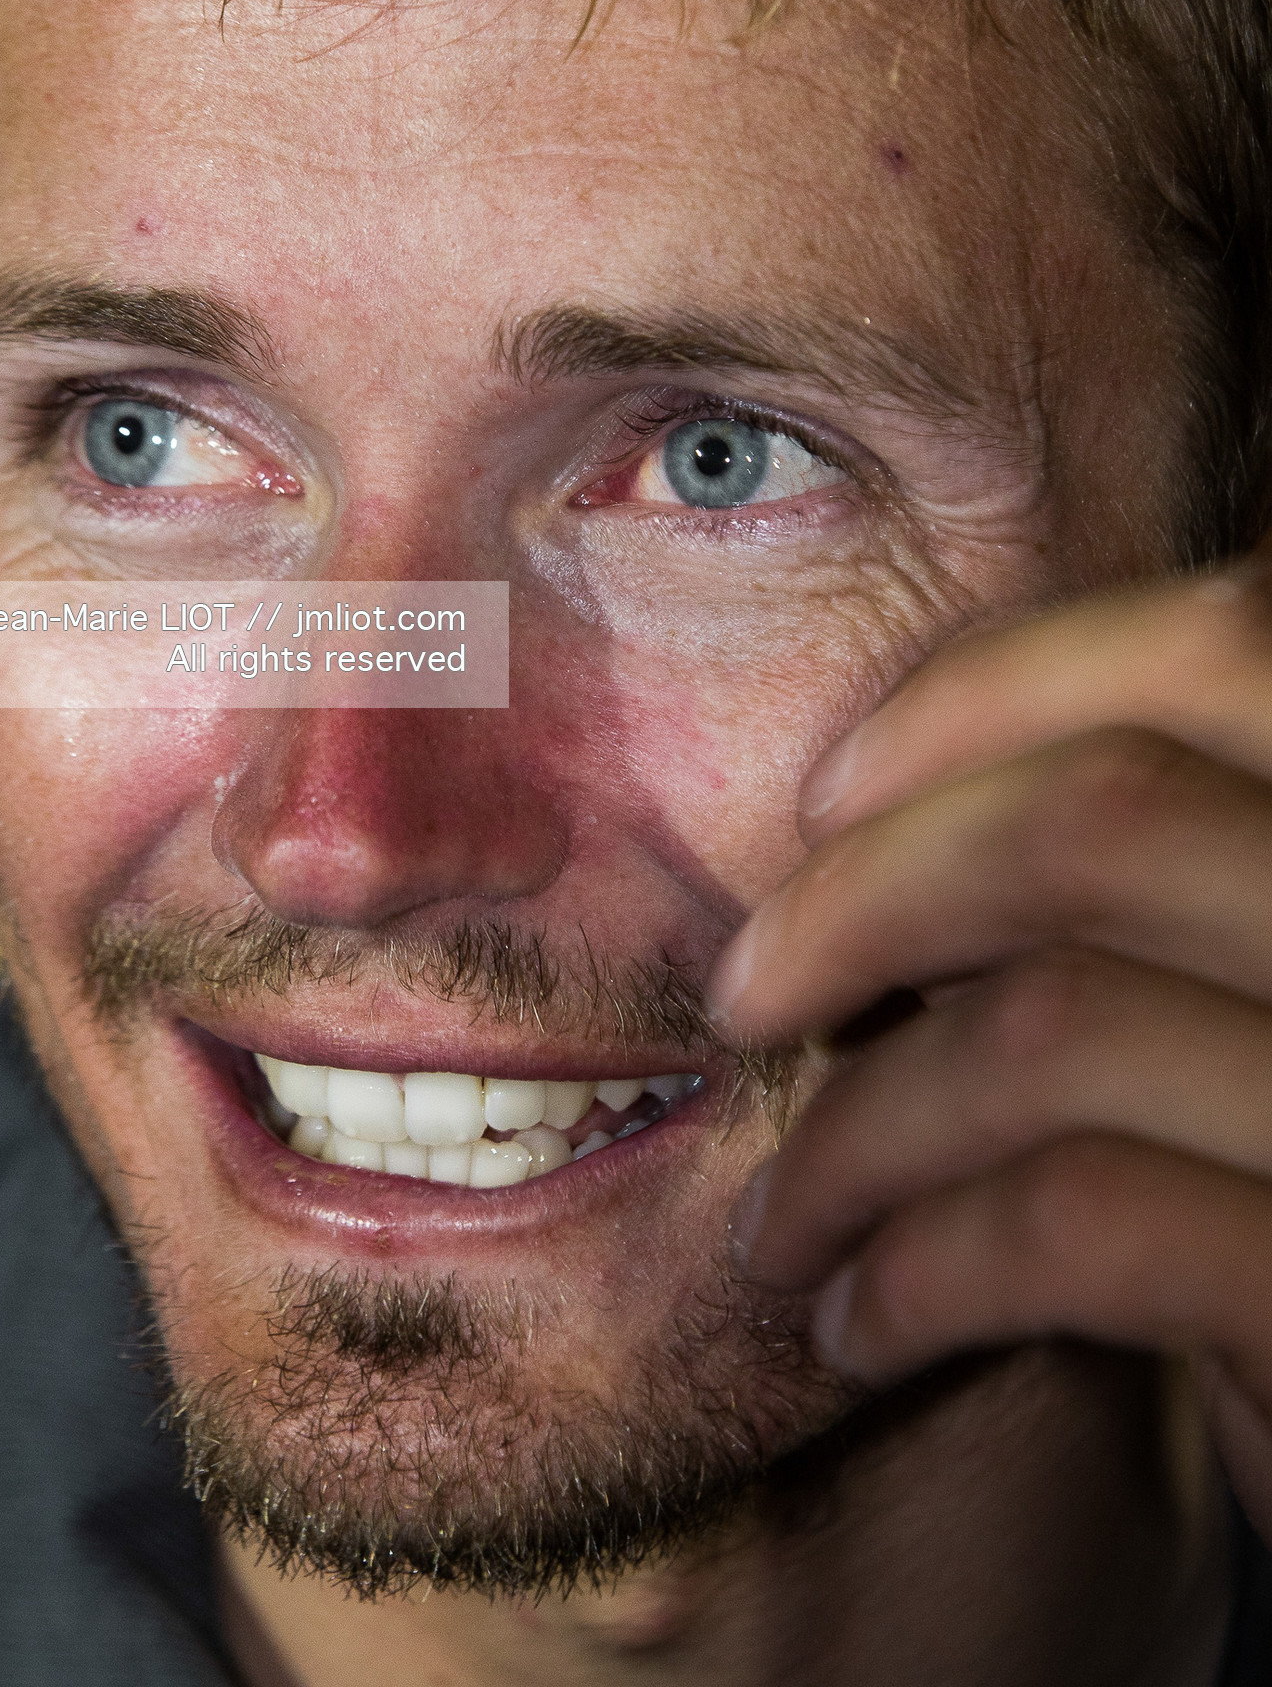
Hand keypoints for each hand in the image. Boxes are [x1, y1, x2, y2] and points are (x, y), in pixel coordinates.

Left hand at [708, 560, 1271, 1541]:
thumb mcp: (1263, 988)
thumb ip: (1172, 880)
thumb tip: (899, 812)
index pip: (1227, 643)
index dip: (999, 688)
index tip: (828, 791)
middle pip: (1105, 817)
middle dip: (866, 897)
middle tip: (746, 999)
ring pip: (1052, 1026)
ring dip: (853, 1130)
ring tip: (778, 1223)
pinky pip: (1077, 1222)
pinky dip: (918, 1267)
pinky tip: (856, 1324)